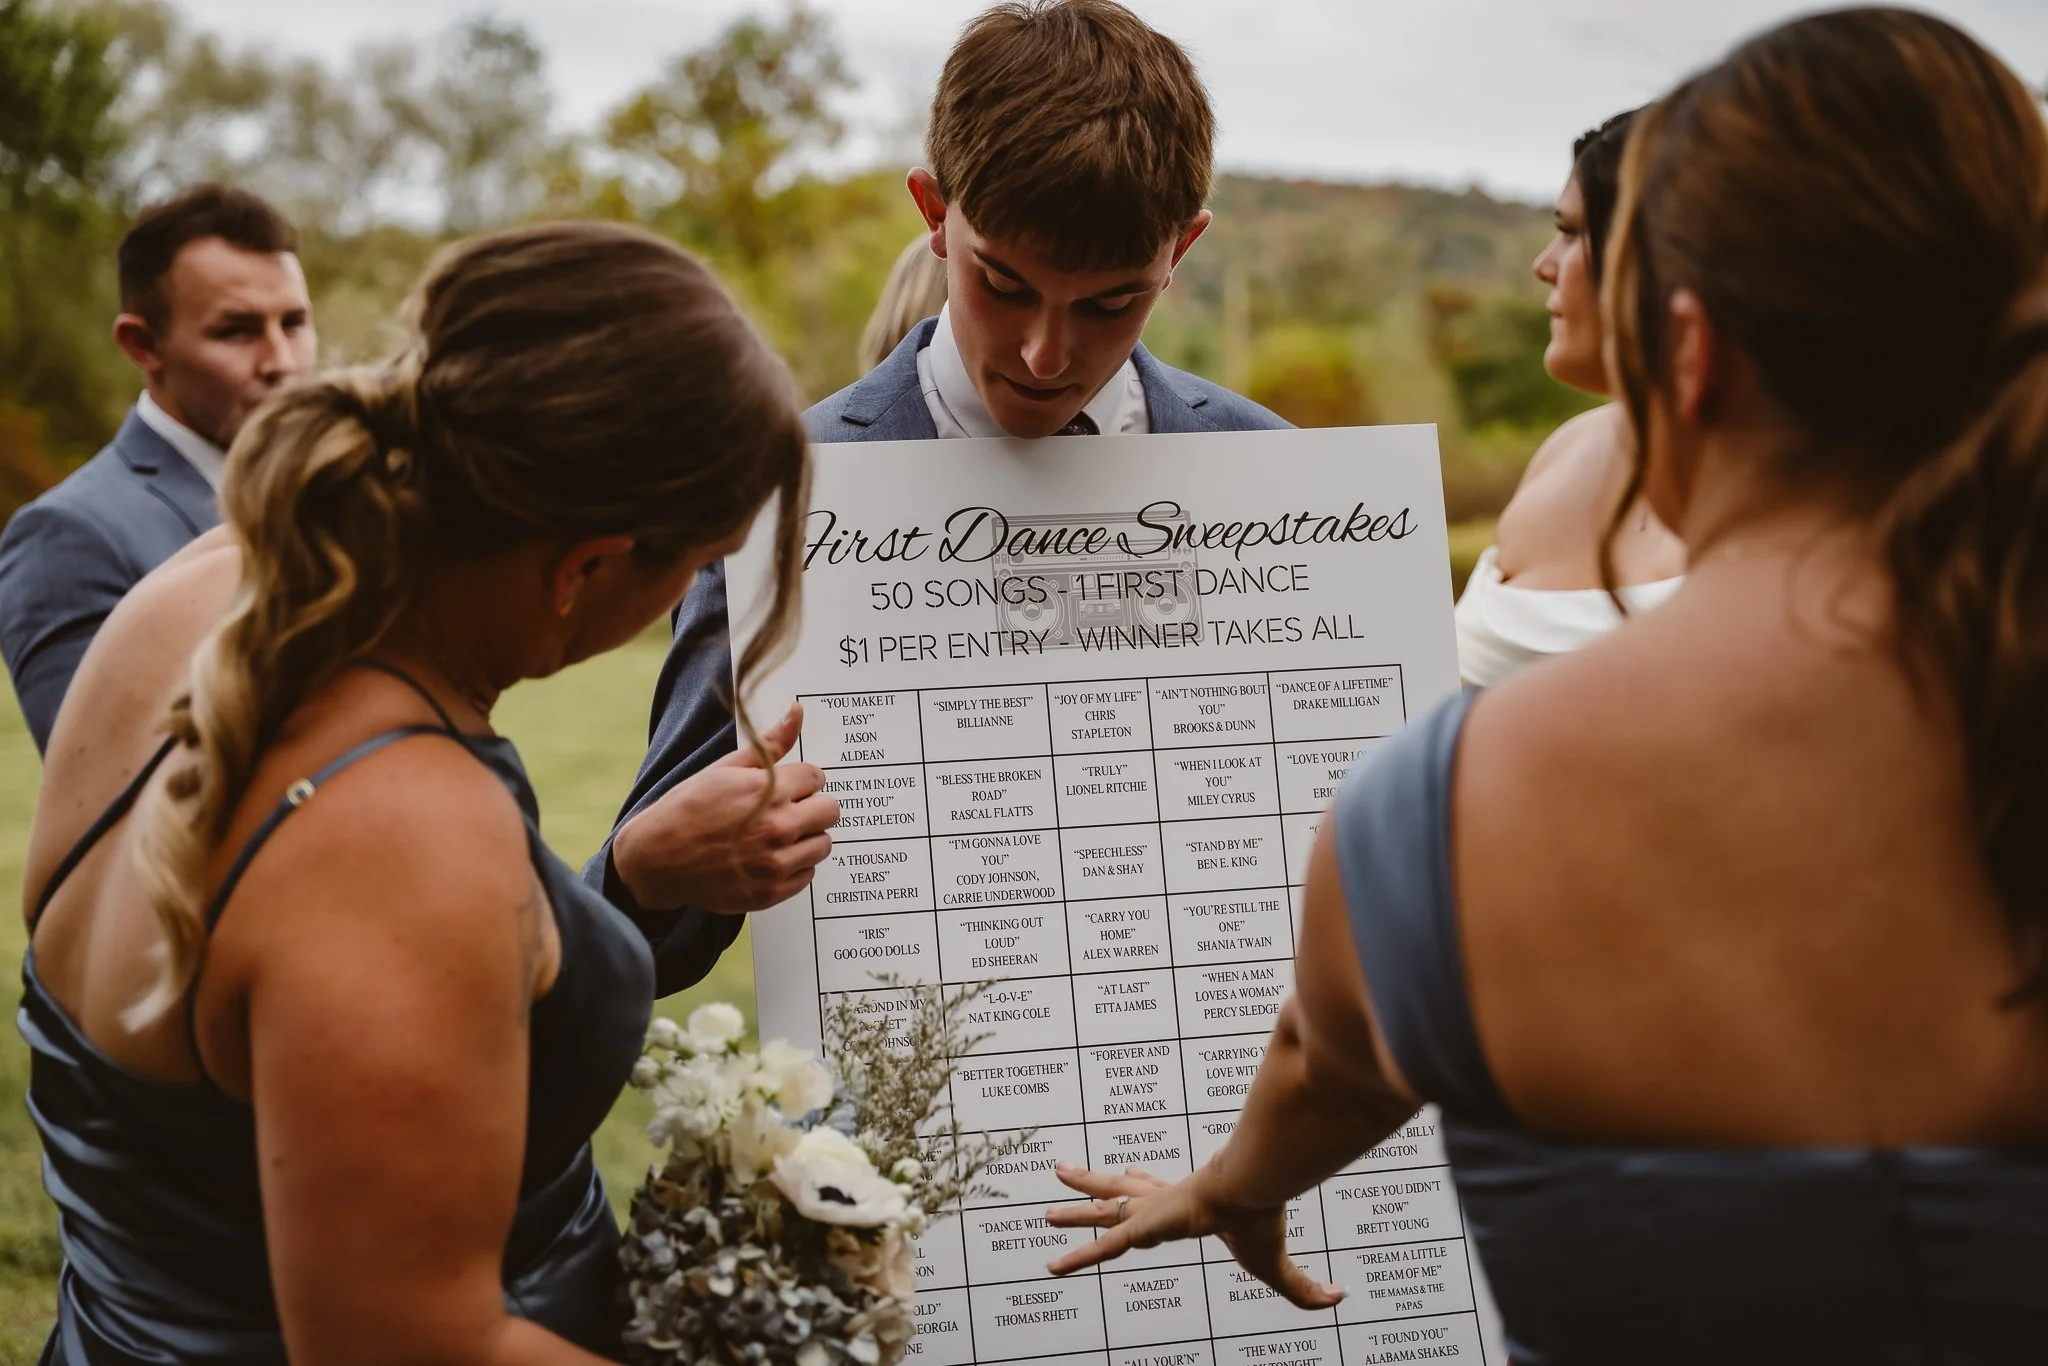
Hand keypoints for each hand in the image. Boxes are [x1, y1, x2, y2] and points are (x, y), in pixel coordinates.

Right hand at [612, 702, 838, 913]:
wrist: (656, 859)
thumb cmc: (688, 809)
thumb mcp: (725, 769)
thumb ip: (769, 744)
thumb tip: (797, 711)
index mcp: (768, 791)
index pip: (817, 777)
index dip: (800, 780)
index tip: (784, 787)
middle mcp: (777, 827)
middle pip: (830, 810)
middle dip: (811, 806)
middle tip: (786, 810)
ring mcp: (775, 864)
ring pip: (823, 845)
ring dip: (806, 838)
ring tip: (776, 836)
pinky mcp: (771, 893)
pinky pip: (807, 875)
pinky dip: (795, 867)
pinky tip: (769, 858)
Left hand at [1044, 1163, 1343, 1310]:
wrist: (1250, 1186)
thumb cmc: (1262, 1218)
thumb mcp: (1277, 1264)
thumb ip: (1303, 1287)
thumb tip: (1341, 1301)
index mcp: (1189, 1202)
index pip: (1158, 1192)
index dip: (1141, 1183)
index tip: (1128, 1172)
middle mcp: (1163, 1201)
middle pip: (1120, 1194)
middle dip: (1094, 1188)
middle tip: (1067, 1177)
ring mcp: (1149, 1211)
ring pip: (1102, 1213)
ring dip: (1074, 1211)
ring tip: (1044, 1209)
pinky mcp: (1143, 1227)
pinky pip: (1103, 1249)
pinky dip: (1078, 1259)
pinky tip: (1052, 1268)